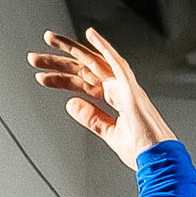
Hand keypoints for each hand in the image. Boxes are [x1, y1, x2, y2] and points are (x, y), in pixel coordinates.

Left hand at [28, 27, 175, 170]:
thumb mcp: (109, 134)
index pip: (83, 84)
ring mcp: (126, 88)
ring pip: (95, 61)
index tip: (41, 77)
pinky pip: (117, 63)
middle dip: (59, 61)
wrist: (160, 161)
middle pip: (84, 69)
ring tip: (49, 39)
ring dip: (72, 49)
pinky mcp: (132, 90)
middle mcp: (120, 89)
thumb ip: (91, 118)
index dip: (61, 80)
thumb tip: (71, 104)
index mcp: (116, 99)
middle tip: (35, 57)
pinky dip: (105, 47)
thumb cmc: (143, 151)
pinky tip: (90, 35)